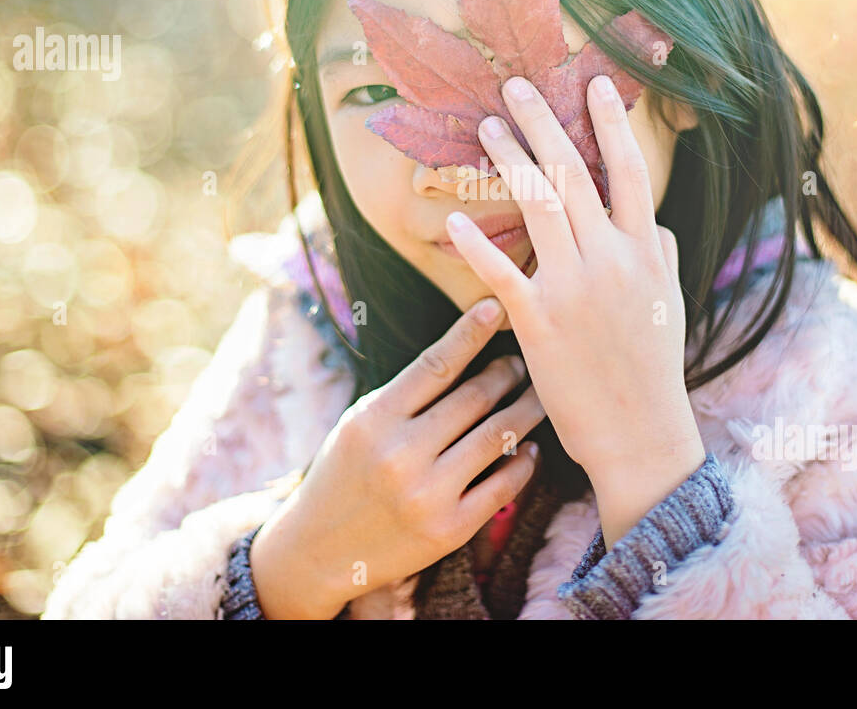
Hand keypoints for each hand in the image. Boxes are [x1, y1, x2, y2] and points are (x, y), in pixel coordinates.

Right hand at [249, 298, 544, 617]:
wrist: (319, 550)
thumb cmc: (343, 474)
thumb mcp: (358, 424)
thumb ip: (405, 395)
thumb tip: (464, 353)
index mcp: (374, 421)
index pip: (434, 365)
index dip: (469, 332)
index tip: (495, 306)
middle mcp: (400, 456)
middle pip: (474, 398)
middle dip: (507, 372)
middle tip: (523, 360)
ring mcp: (427, 495)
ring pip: (497, 437)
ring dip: (525, 411)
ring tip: (537, 396)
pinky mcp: (450, 530)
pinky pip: (504, 486)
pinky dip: (523, 461)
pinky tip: (529, 447)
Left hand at [444, 74, 704, 545]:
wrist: (640, 431)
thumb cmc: (655, 367)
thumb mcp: (672, 302)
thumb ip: (664, 256)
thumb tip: (659, 224)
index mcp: (647, 250)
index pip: (630, 171)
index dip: (612, 123)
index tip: (596, 83)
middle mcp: (612, 259)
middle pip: (573, 173)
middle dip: (543, 122)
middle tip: (515, 85)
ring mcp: (574, 288)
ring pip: (538, 204)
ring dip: (509, 158)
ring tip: (486, 125)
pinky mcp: (539, 322)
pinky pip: (503, 271)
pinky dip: (477, 243)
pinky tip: (455, 218)